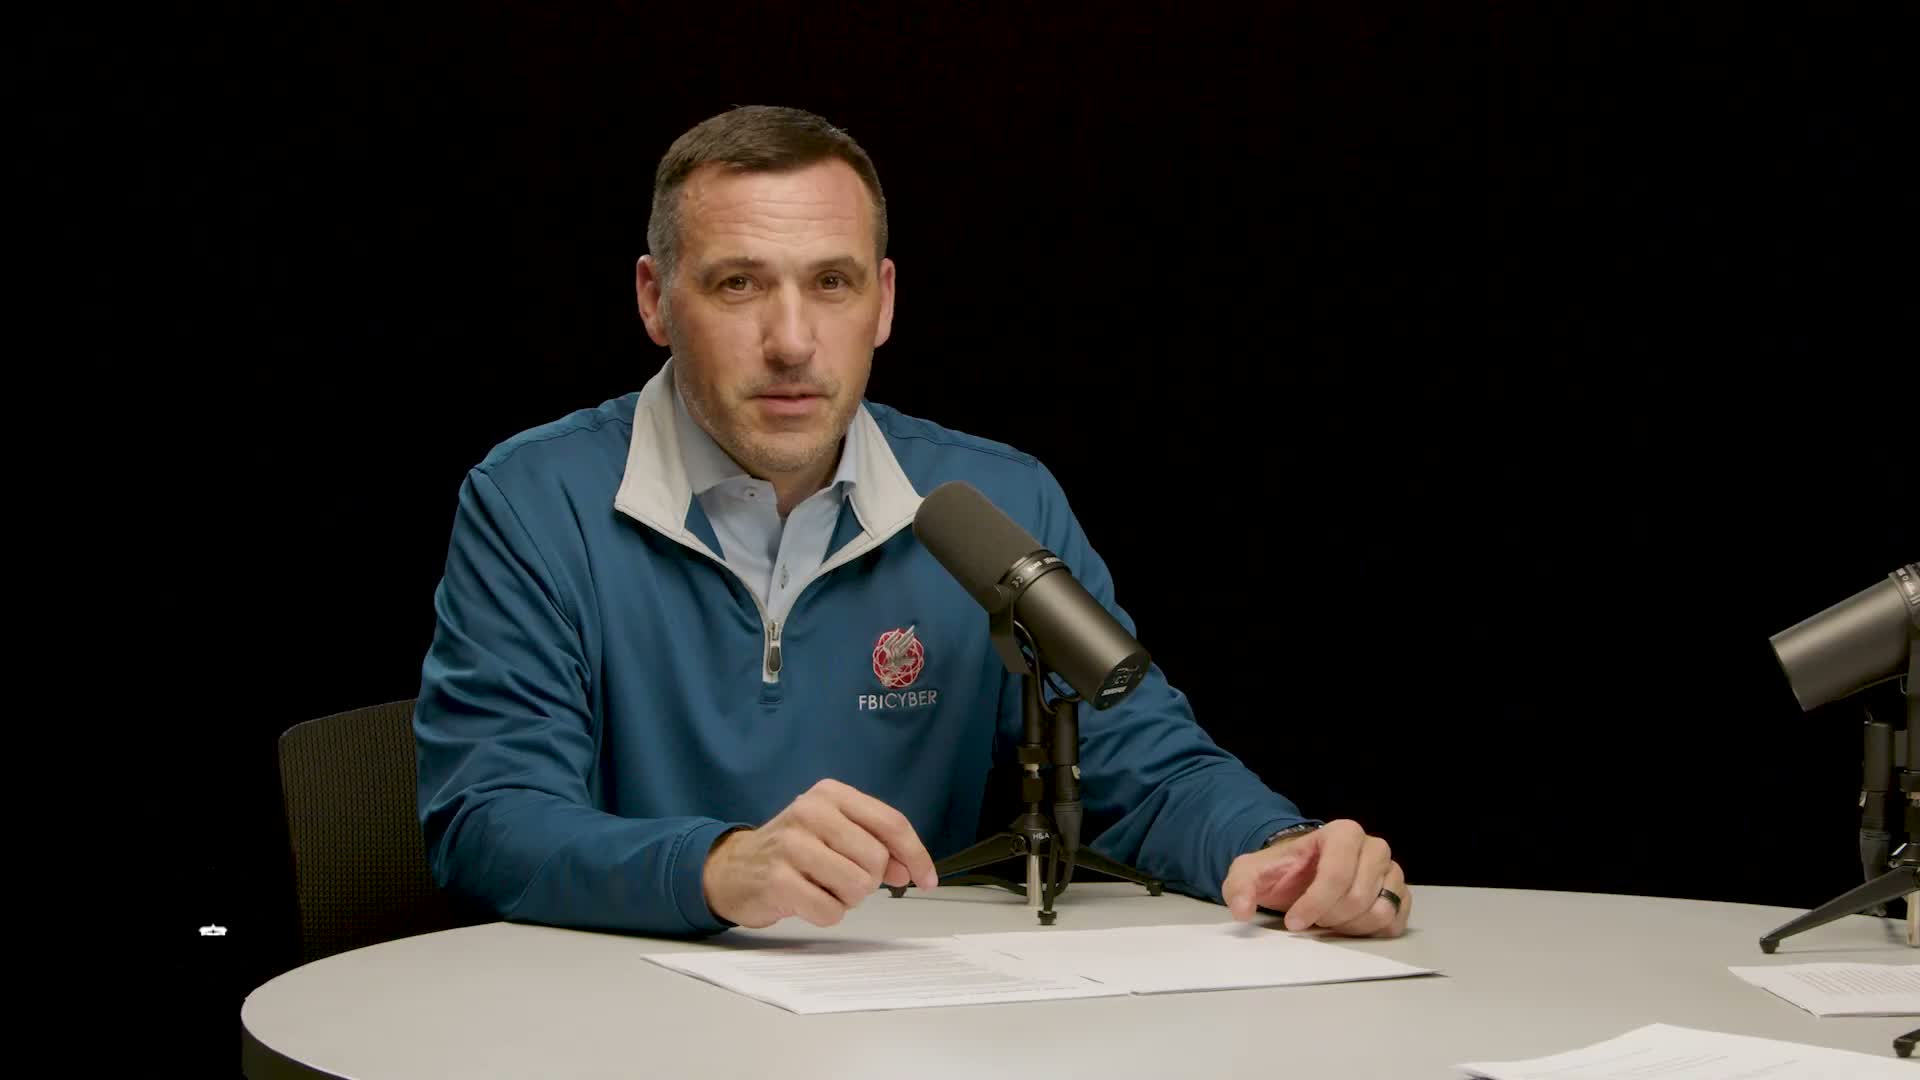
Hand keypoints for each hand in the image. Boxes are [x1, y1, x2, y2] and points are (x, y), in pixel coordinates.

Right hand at [703, 778, 938, 927]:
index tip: (926, 880)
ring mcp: (791, 845)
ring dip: (847, 899)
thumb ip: (875, 845)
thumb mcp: (835, 834)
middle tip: (842, 879)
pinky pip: (831, 911)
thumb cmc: (794, 851)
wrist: (733, 868)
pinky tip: (806, 900)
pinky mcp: (777, 880)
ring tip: (822, 888)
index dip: (916, 855)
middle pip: (876, 859)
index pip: (891, 823)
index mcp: (831, 794)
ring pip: (857, 887)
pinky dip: (826, 914)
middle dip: (869, 880)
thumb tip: (909, 869)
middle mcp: (811, 811)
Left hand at [1221, 819, 1408, 936]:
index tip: (1293, 922)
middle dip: (1329, 915)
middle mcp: (1373, 848)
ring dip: (1349, 925)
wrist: (1301, 876)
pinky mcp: (1401, 896)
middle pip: (1358, 896)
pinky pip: (1394, 922)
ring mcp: (1391, 872)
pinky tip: (1347, 925)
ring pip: (1380, 911)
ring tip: (1328, 919)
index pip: (1336, 874)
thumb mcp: (1251, 873)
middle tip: (1311, 918)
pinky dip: (1370, 931)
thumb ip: (1240, 887)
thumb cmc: (1283, 872)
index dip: (1314, 904)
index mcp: (1342, 833)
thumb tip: (1242, 909)